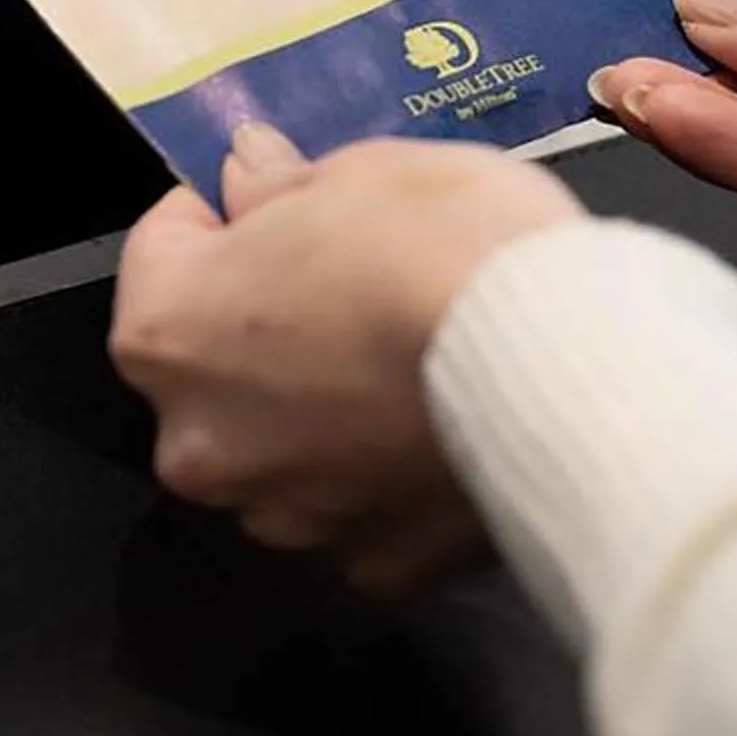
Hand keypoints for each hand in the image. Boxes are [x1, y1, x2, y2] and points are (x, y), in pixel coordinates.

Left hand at [110, 125, 582, 592]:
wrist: (575, 374)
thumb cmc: (454, 254)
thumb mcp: (366, 169)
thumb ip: (284, 183)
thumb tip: (249, 176)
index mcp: (169, 332)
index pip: (161, 247)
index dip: (221, 211)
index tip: (272, 194)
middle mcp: (202, 442)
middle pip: (213, 363)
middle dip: (265, 319)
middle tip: (353, 274)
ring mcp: (286, 516)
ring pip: (283, 445)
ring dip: (322, 405)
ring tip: (410, 353)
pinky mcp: (374, 566)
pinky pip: (362, 504)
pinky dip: (389, 468)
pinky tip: (446, 423)